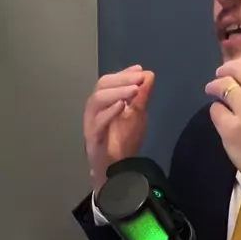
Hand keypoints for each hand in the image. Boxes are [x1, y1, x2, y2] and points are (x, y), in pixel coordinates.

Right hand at [84, 65, 154, 193]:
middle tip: (139, 77)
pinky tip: (122, 106)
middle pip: (101, 86)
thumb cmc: (123, 142)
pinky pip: (98, 122)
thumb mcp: (137, 115)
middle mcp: (94, 109)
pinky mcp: (93, 138)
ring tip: (133, 90)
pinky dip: (109, 112)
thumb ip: (141, 96)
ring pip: (97, 100)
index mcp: (104, 102)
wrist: (116, 170)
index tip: (139, 69)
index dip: (123, 73)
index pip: (109, 81)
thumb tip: (148, 75)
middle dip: (121, 79)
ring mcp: (91, 123)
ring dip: (117, 92)